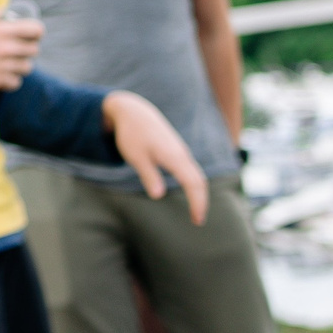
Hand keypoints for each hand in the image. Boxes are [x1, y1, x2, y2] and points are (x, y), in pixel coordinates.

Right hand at [0, 10, 42, 91]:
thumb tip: (12, 9)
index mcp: (4, 30)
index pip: (36, 30)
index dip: (37, 32)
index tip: (33, 35)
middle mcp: (7, 47)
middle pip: (34, 50)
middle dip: (28, 49)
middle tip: (19, 50)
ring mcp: (5, 66)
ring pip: (27, 67)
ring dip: (20, 66)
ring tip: (9, 64)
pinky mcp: (0, 81)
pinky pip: (17, 82)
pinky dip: (11, 80)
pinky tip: (2, 76)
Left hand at [103, 91, 208, 223]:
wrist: (134, 112)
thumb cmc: (132, 134)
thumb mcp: (136, 157)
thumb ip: (148, 175)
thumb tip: (158, 195)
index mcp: (173, 156)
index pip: (192, 183)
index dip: (197, 202)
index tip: (197, 219)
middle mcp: (181, 154)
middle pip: (199, 180)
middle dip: (201, 201)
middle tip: (198, 221)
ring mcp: (180, 151)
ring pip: (196, 174)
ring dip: (198, 192)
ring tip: (196, 211)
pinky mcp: (176, 151)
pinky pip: (190, 169)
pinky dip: (193, 183)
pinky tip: (190, 192)